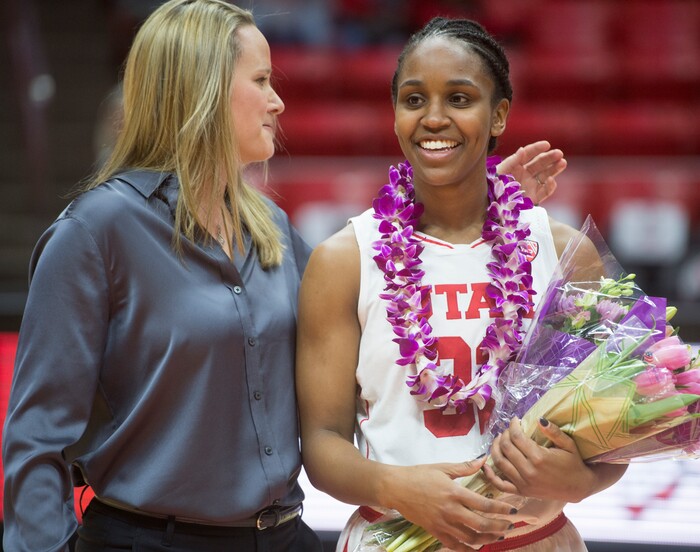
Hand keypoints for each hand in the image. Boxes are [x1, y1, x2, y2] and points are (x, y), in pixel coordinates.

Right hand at [386, 456, 517, 550]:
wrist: (396, 488)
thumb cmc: (418, 474)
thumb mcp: (442, 467)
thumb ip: (465, 467)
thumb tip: (483, 461)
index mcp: (454, 492)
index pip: (484, 504)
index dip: (501, 509)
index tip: (513, 510)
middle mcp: (451, 511)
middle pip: (481, 525)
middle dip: (499, 526)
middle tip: (510, 525)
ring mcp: (442, 524)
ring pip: (471, 538)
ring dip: (488, 538)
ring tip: (498, 535)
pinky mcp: (435, 531)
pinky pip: (455, 545)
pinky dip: (468, 549)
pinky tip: (477, 546)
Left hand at [483, 417, 594, 502]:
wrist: (578, 487)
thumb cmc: (573, 463)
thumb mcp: (568, 445)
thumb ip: (554, 431)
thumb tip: (539, 419)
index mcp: (539, 457)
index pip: (517, 437)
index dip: (513, 425)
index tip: (514, 420)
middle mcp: (528, 471)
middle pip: (506, 448)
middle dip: (504, 435)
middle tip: (508, 430)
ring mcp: (523, 483)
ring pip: (500, 462)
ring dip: (495, 448)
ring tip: (498, 440)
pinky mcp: (521, 492)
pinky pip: (500, 484)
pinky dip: (490, 475)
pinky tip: (485, 465)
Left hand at [496, 141, 566, 205]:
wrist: (491, 206)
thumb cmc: (492, 187)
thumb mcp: (500, 172)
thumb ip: (511, 161)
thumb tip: (523, 150)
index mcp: (516, 165)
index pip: (529, 154)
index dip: (537, 148)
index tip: (547, 144)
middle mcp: (525, 174)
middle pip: (540, 163)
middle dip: (550, 158)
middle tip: (559, 153)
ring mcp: (530, 185)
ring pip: (546, 175)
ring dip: (555, 169)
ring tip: (562, 163)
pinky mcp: (534, 197)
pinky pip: (545, 191)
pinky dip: (550, 186)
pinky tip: (551, 180)